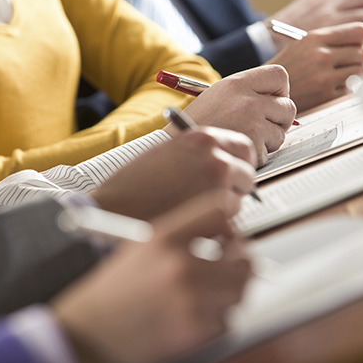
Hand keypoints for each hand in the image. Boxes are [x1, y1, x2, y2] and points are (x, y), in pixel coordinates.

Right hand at [51, 191, 250, 362]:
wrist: (91, 332)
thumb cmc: (112, 291)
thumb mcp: (139, 245)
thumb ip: (180, 233)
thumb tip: (220, 230)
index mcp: (163, 238)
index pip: (218, 210)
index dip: (230, 217)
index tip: (230, 227)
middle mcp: (179, 264)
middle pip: (242, 254)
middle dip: (238, 260)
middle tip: (229, 263)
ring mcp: (190, 298)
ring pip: (239, 289)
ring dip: (230, 290)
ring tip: (210, 291)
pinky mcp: (195, 330)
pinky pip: (227, 320)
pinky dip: (217, 318)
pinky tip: (195, 314)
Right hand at [90, 126, 255, 219]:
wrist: (115, 208)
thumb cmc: (134, 186)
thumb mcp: (168, 154)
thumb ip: (198, 156)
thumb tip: (225, 165)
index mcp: (201, 137)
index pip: (242, 146)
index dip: (239, 163)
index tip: (234, 174)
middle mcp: (214, 155)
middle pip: (248, 172)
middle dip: (238, 187)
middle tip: (222, 197)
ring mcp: (217, 182)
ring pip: (240, 199)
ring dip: (225, 208)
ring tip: (195, 212)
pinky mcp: (215, 209)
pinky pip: (230, 220)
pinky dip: (217, 225)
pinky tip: (192, 224)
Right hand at [172, 65, 296, 166]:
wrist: (174, 147)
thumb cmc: (196, 124)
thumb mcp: (218, 96)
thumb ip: (248, 93)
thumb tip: (282, 102)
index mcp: (237, 83)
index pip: (279, 75)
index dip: (280, 91)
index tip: (271, 102)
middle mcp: (247, 100)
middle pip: (288, 107)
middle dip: (278, 121)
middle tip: (260, 128)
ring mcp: (252, 122)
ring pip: (281, 133)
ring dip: (267, 142)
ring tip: (241, 141)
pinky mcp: (252, 145)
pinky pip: (269, 153)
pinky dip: (256, 157)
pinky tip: (235, 153)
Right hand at [267, 22, 362, 110]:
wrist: (265, 92)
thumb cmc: (285, 69)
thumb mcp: (302, 45)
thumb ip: (329, 40)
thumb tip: (360, 41)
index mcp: (315, 39)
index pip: (360, 31)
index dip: (360, 38)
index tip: (355, 44)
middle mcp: (321, 56)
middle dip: (359, 57)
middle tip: (348, 62)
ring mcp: (325, 78)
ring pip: (361, 71)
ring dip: (355, 74)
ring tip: (341, 75)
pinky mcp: (326, 96)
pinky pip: (351, 89)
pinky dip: (346, 88)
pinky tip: (332, 87)